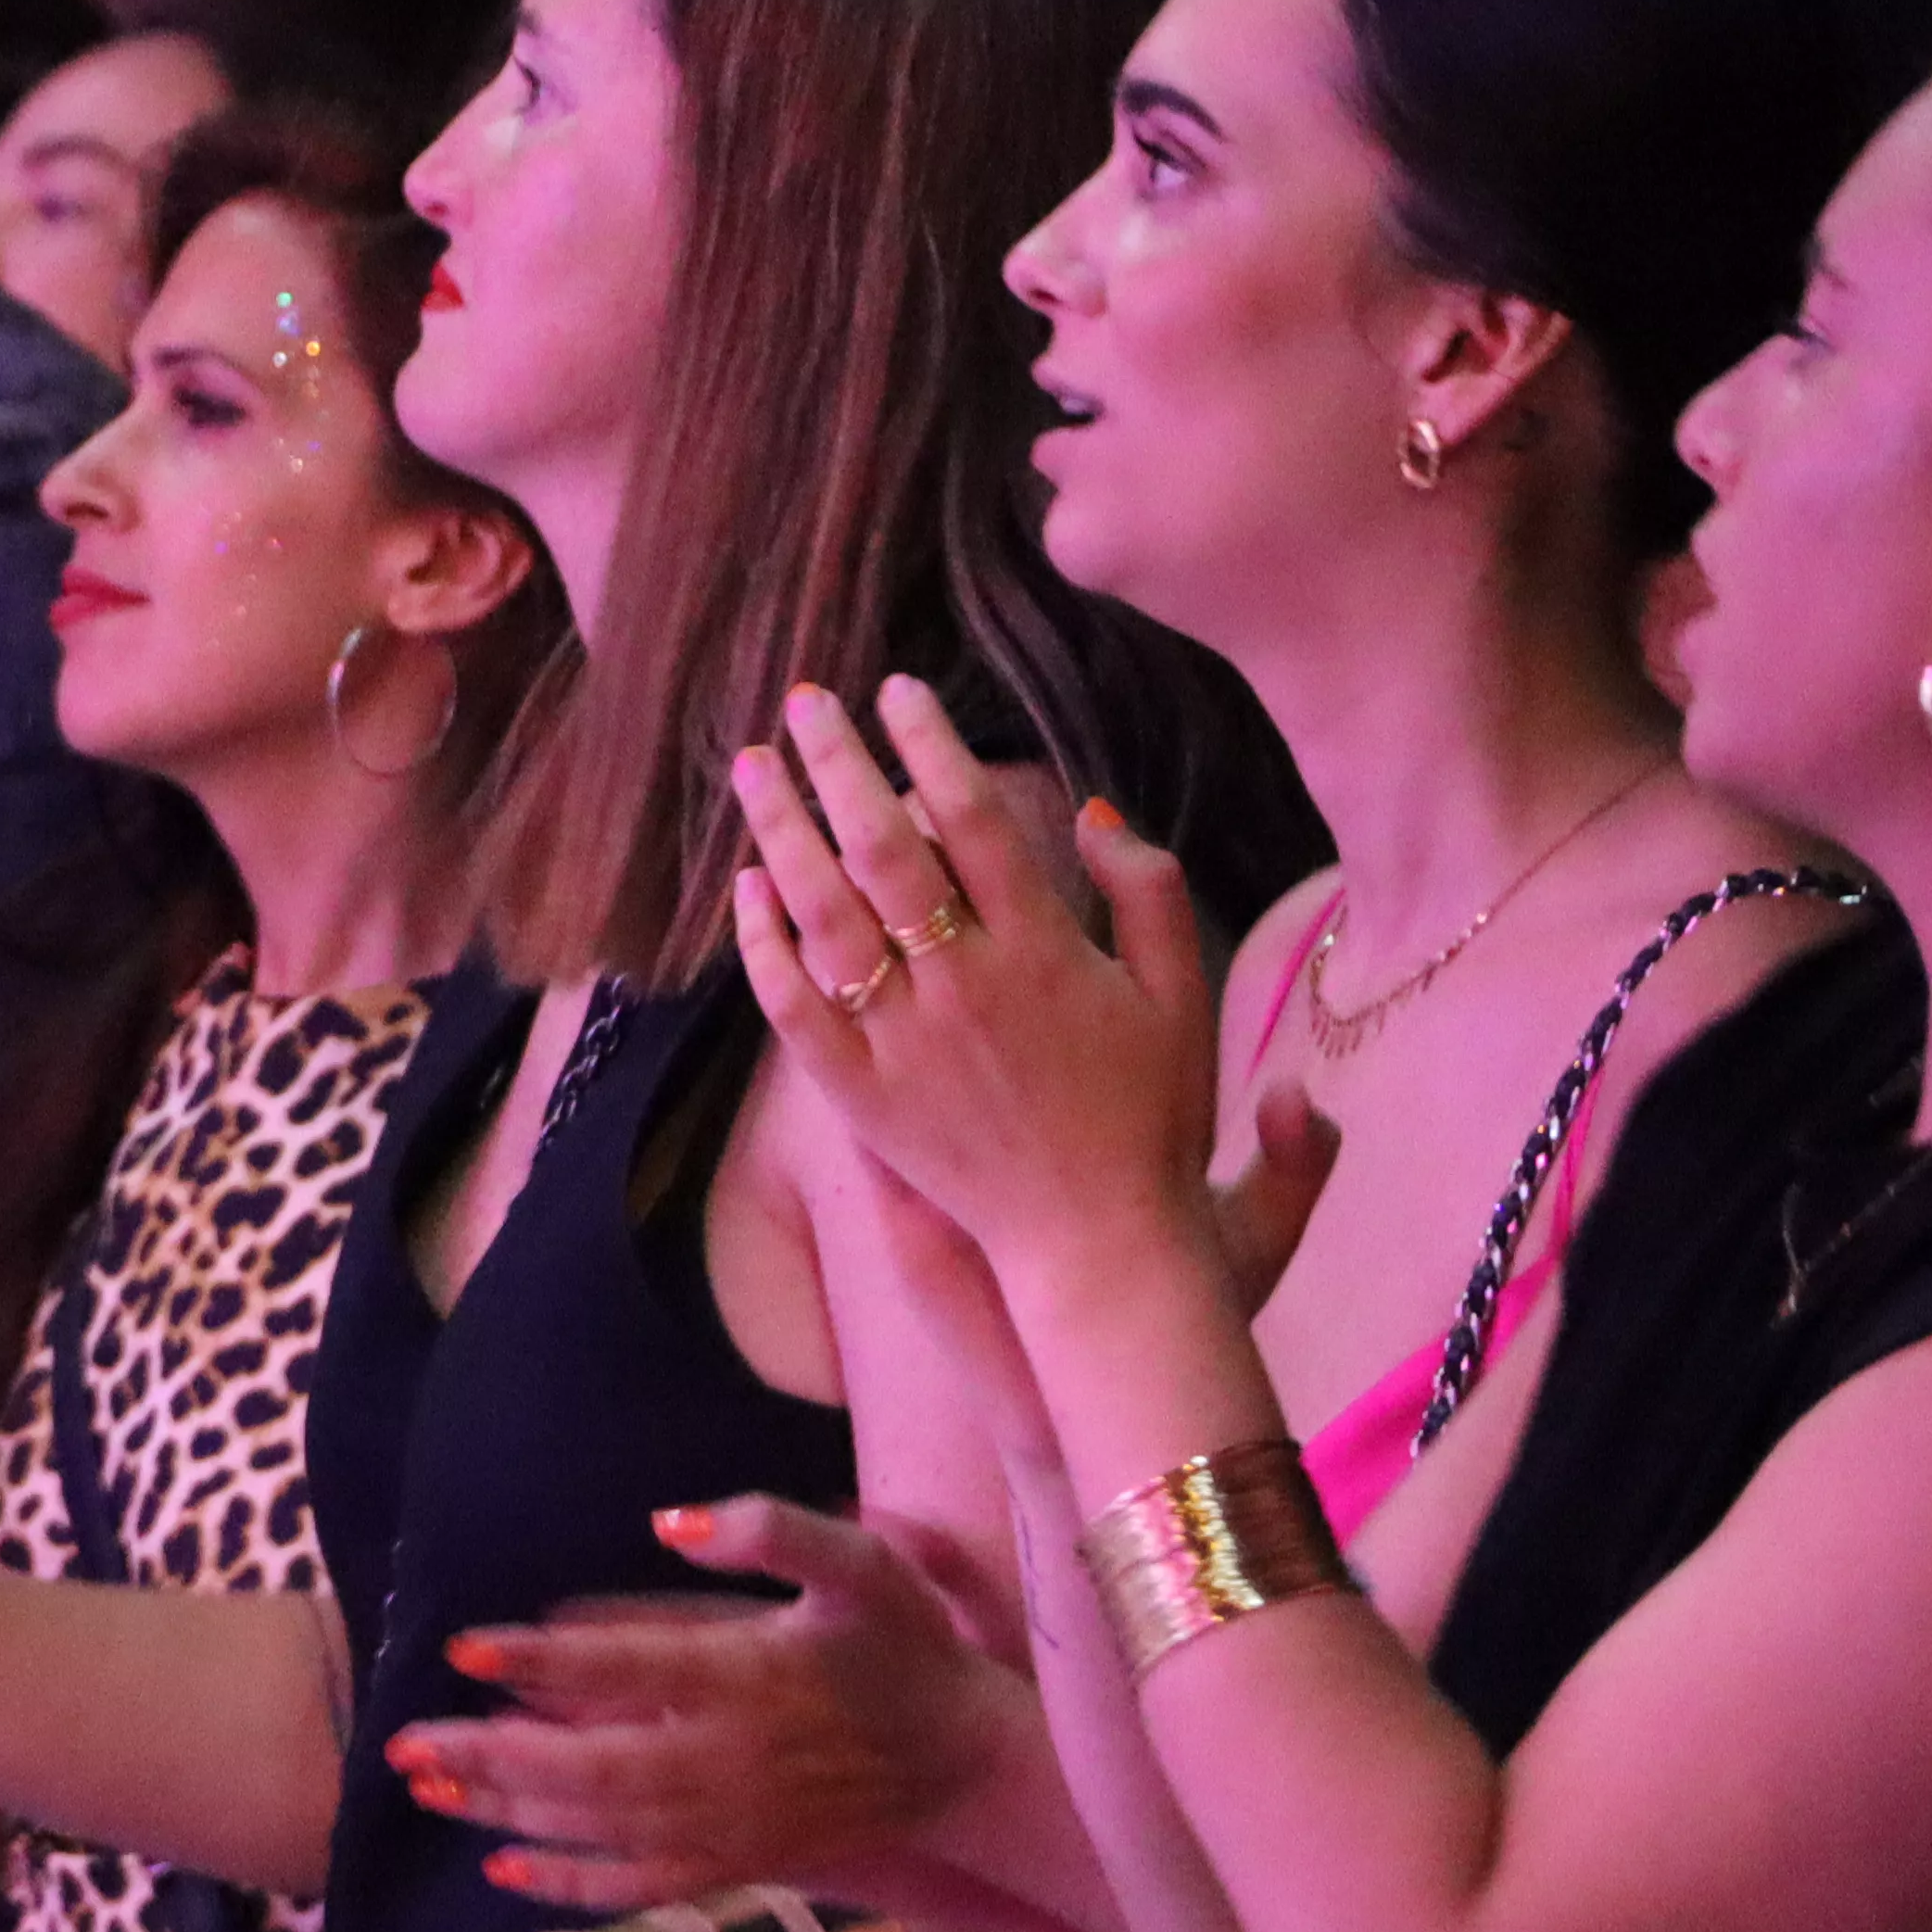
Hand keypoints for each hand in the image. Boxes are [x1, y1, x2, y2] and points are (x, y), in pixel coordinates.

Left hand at [391, 1495, 1022, 1911]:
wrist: (972, 1771)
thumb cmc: (911, 1652)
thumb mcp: (864, 1565)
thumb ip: (775, 1530)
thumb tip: (672, 1517)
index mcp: (752, 1675)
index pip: (626, 1667)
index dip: (540, 1661)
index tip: (464, 1648)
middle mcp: (730, 1759)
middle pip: (589, 1766)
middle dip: (491, 1756)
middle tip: (405, 1744)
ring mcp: (731, 1823)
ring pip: (601, 1828)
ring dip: (510, 1811)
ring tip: (427, 1791)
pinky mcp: (737, 1864)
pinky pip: (640, 1884)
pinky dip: (571, 1882)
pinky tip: (505, 1869)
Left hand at [725, 679, 1231, 1285]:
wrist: (1099, 1241)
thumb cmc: (1150, 1114)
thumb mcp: (1181, 993)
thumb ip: (1148, 891)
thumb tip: (1090, 807)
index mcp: (1043, 951)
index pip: (972, 818)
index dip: (930, 744)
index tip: (898, 691)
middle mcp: (964, 987)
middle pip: (884, 849)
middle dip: (840, 763)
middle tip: (807, 700)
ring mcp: (904, 1044)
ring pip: (824, 918)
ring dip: (782, 833)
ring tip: (755, 767)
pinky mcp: (863, 1098)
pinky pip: (795, 1011)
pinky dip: (766, 946)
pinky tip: (749, 890)